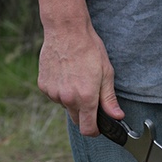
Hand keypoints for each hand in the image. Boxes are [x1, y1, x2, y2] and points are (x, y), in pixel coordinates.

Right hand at [37, 22, 122, 136]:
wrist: (66, 31)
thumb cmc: (89, 49)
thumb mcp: (106, 73)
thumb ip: (109, 99)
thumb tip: (117, 117)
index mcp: (85, 97)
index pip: (88, 129)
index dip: (95, 130)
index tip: (98, 126)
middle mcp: (67, 98)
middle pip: (76, 120)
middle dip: (85, 114)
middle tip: (90, 95)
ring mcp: (53, 93)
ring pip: (65, 105)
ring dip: (72, 99)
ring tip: (77, 77)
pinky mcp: (43, 85)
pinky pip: (54, 95)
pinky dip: (61, 90)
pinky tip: (65, 73)